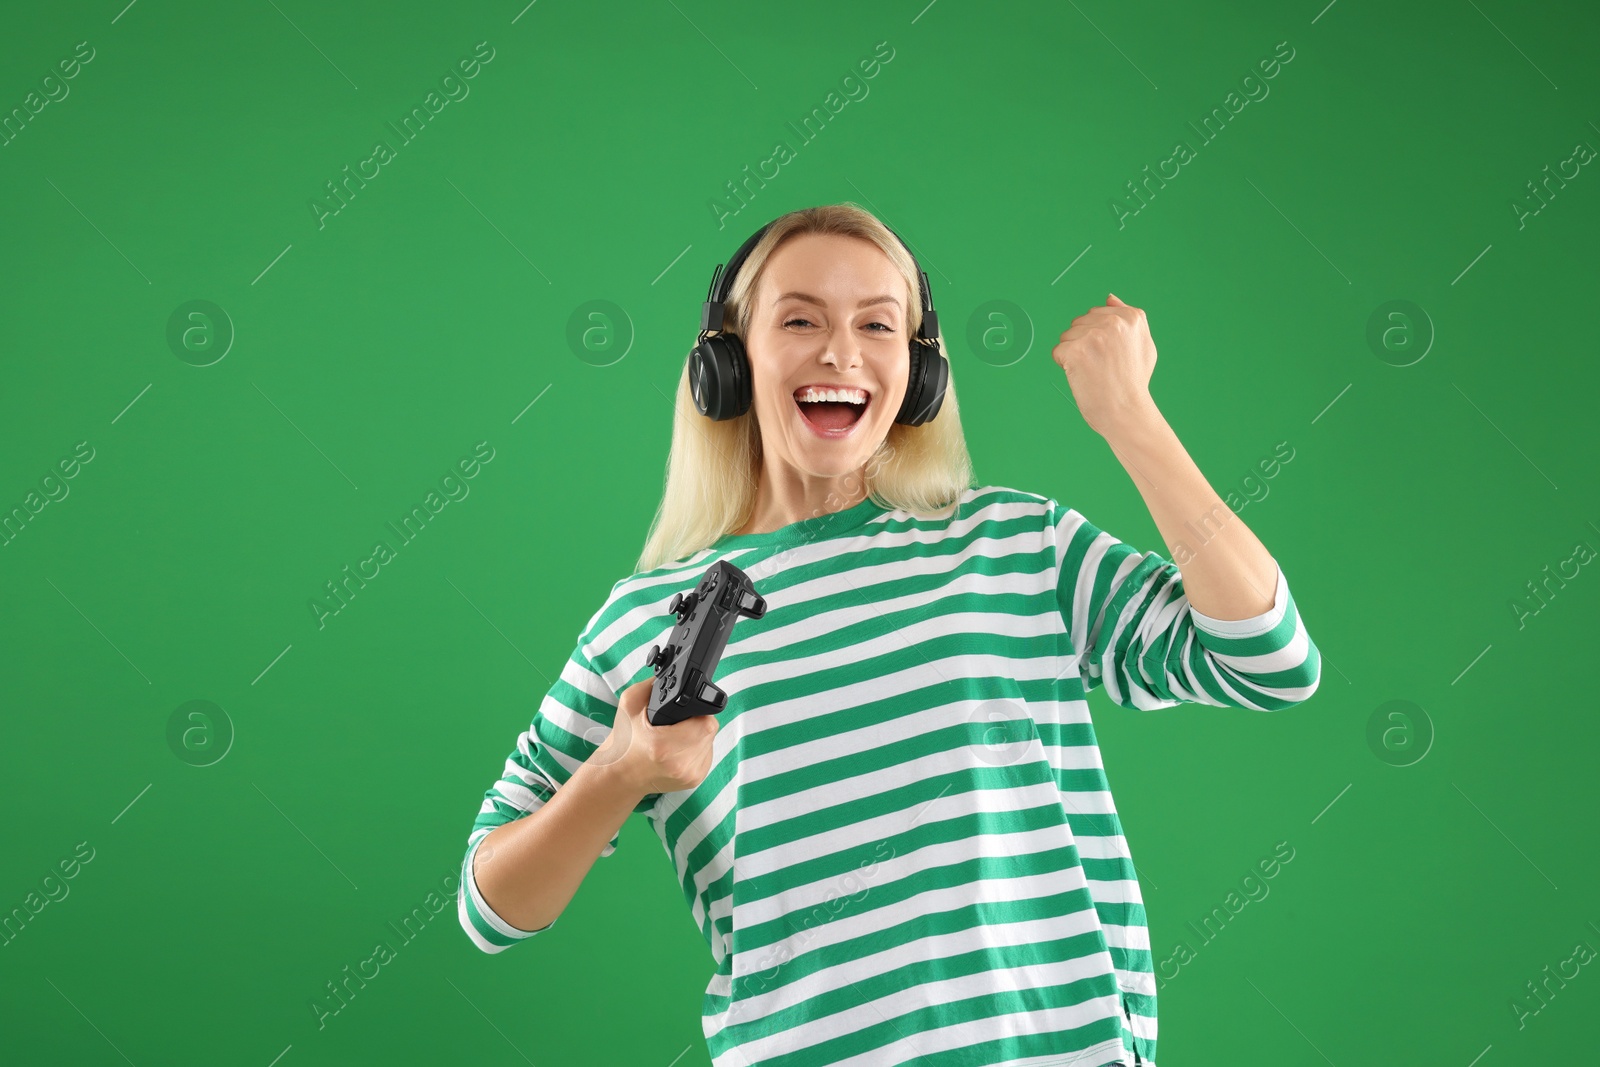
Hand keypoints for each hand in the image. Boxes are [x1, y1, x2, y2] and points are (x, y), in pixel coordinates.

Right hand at [592, 677, 720, 795]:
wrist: (620, 775)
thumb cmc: (624, 741)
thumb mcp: (630, 704)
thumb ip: (653, 684)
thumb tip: (676, 670)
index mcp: (664, 747)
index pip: (705, 723)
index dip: (699, 711)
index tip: (686, 711)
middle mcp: (680, 764)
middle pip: (710, 730)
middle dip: (698, 720)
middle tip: (679, 721)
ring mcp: (690, 775)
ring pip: (711, 741)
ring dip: (699, 734)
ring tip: (677, 735)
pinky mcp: (695, 780)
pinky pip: (707, 754)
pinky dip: (698, 747)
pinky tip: (680, 747)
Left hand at [1050, 293, 1158, 437]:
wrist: (1126, 412)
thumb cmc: (1133, 382)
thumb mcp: (1142, 345)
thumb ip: (1128, 318)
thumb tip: (1109, 297)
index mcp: (1132, 317)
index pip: (1096, 314)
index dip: (1098, 338)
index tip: (1112, 357)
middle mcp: (1113, 321)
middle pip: (1079, 323)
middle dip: (1084, 344)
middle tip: (1102, 367)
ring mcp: (1093, 335)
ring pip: (1067, 337)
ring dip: (1074, 355)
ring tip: (1093, 372)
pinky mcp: (1075, 350)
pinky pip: (1058, 352)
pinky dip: (1065, 366)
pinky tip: (1082, 377)